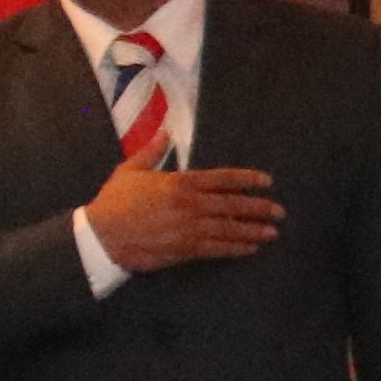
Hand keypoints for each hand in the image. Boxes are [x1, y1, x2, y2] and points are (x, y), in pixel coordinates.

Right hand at [89, 160, 283, 272]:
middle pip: (233, 204)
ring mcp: (190, 228)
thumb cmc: (114, 202)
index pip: (223, 178)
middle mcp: (191, 204)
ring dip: (254, 230)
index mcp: (180, 182)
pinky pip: (218, 249)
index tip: (266, 181)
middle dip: (259, 207)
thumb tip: (166, 131)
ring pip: (230, 228)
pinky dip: (237, 248)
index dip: (248, 179)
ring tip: (272, 232)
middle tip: (279, 211)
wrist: (101, 236)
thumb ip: (151, 150)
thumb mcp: (130, 170)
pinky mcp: (185, 249)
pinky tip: (250, 247)